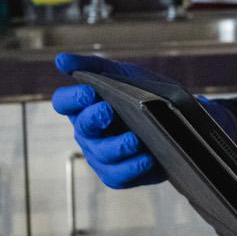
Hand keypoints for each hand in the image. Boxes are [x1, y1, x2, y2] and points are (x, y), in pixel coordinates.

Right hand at [51, 52, 236, 188]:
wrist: (176, 121)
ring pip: (102, 154)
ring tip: (135, 140)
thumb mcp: (123, 74)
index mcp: (84, 107)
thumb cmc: (141, 95)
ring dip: (117, 147)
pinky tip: (147, 158)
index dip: (72, 98)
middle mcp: (88, 132)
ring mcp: (101, 154)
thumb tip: (60, 59)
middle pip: (83, 128)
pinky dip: (133, 167)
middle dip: (94, 119)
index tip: (89, 92)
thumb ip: (94, 66)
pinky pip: (119, 175)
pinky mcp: (118, 174)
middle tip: (108, 112)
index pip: (64, 102)